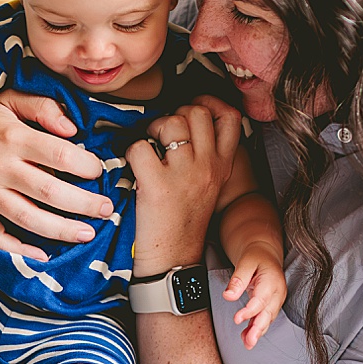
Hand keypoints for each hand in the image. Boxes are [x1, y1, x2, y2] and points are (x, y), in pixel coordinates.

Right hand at [0, 90, 109, 258]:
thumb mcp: (9, 98)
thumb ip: (43, 108)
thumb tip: (73, 130)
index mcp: (13, 138)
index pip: (61, 155)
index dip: (88, 166)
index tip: (100, 171)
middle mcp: (0, 167)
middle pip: (51, 191)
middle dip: (85, 204)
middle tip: (106, 209)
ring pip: (29, 218)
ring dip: (62, 230)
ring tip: (86, 233)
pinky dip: (18, 249)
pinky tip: (42, 254)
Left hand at [127, 97, 243, 275]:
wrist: (173, 261)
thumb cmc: (185, 221)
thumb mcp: (210, 186)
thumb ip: (207, 155)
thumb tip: (186, 120)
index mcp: (223, 166)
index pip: (230, 116)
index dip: (209, 103)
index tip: (192, 109)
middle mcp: (208, 167)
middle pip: (196, 112)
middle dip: (175, 114)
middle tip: (163, 134)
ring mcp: (184, 175)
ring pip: (170, 122)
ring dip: (153, 128)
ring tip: (150, 148)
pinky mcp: (157, 185)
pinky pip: (140, 146)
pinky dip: (131, 151)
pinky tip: (135, 167)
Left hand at [225, 244, 286, 348]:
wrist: (265, 253)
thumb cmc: (256, 256)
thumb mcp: (245, 262)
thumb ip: (237, 279)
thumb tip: (228, 296)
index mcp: (272, 280)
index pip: (261, 299)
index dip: (250, 311)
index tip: (237, 319)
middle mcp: (277, 292)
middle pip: (268, 313)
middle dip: (259, 328)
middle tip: (249, 341)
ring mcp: (276, 300)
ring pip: (267, 319)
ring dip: (258, 332)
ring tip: (247, 343)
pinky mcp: (271, 305)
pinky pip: (265, 318)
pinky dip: (257, 328)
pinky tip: (247, 338)